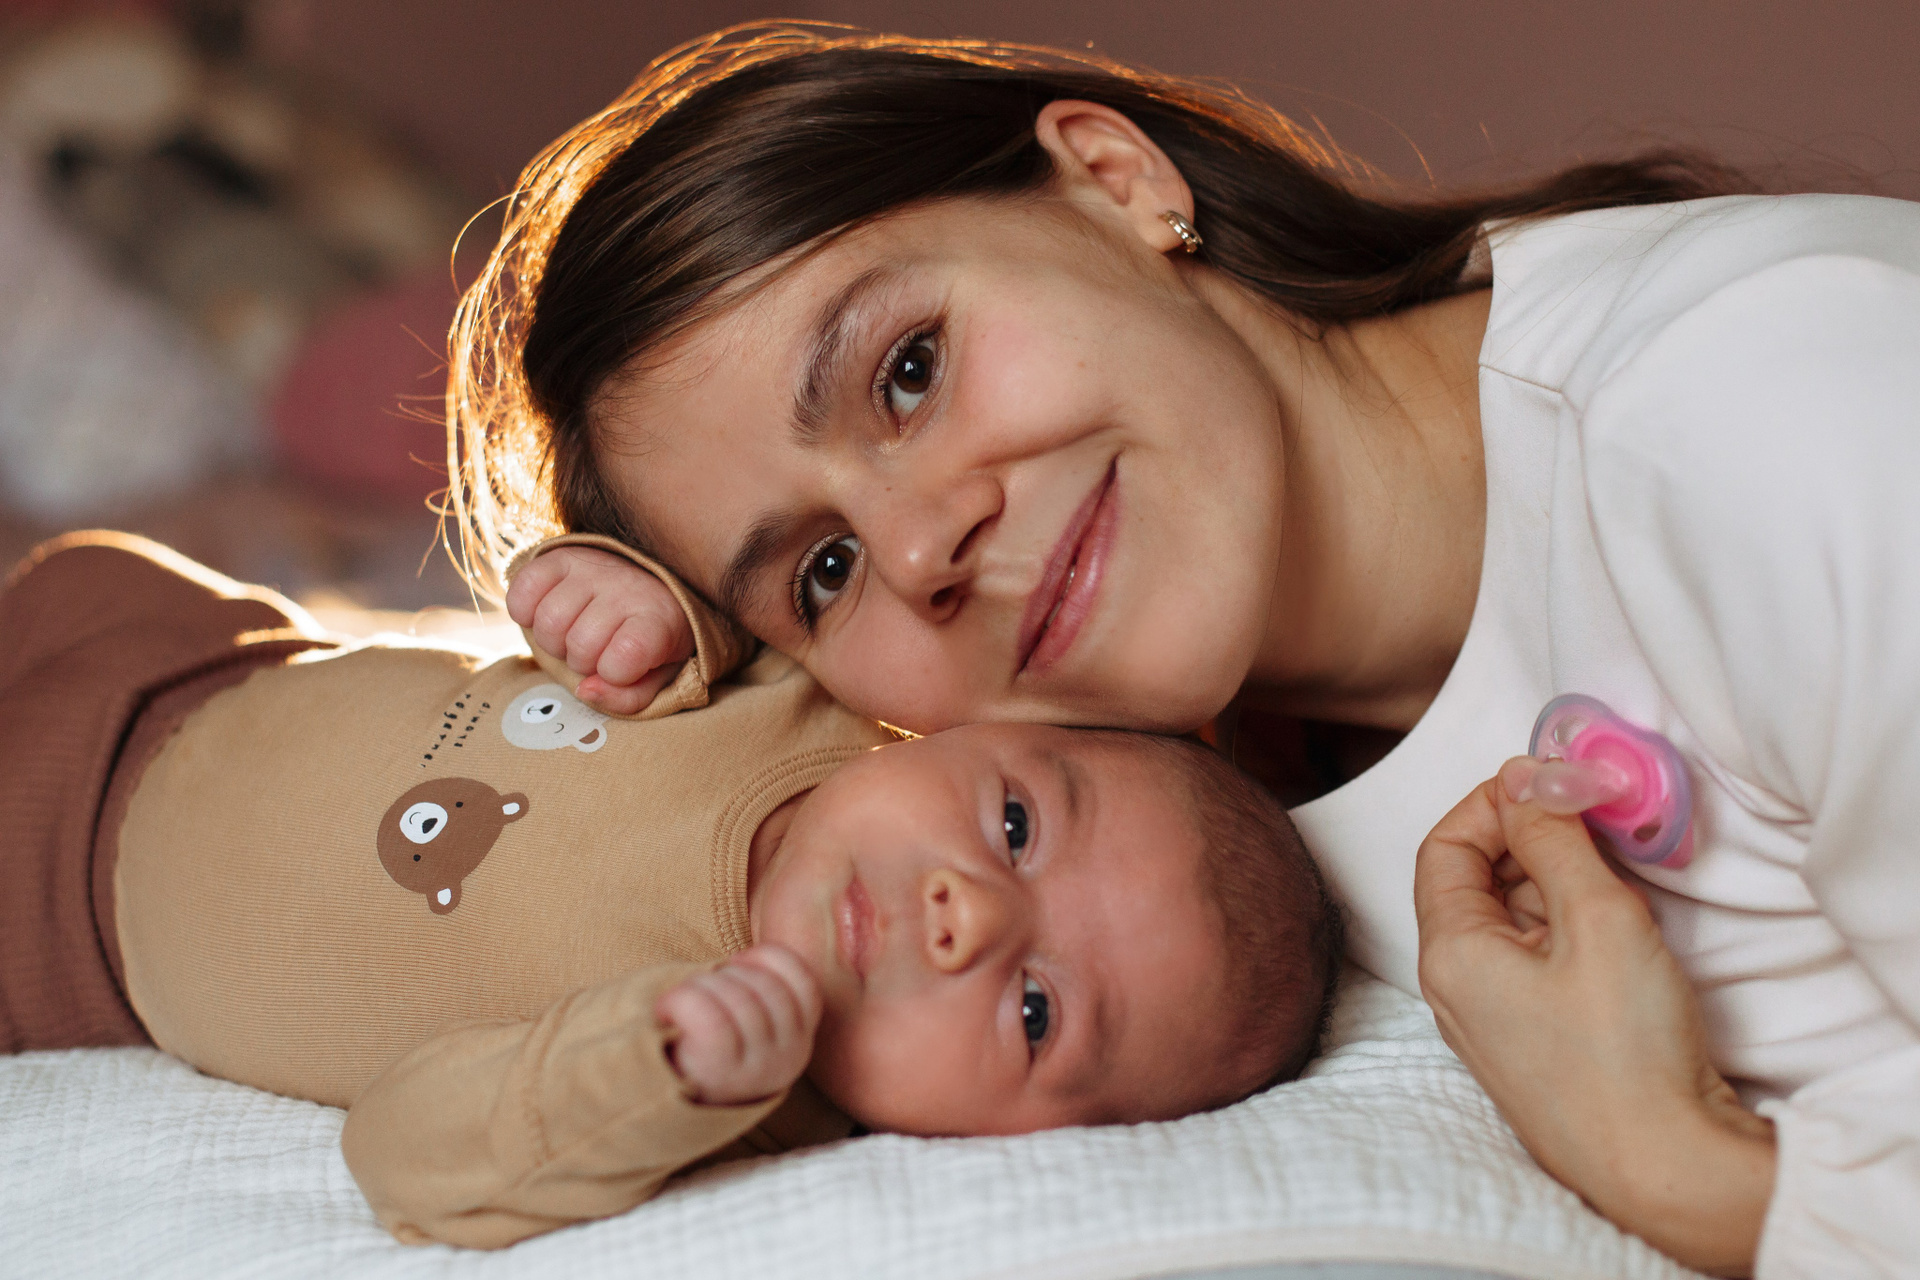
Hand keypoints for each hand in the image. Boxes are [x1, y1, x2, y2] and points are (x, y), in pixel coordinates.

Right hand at [505, 546, 694, 714]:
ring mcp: (592, 569)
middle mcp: (625, 587)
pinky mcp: (559, 557)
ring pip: (549, 623)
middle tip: (595, 652)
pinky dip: (524, 612)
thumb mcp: (656, 677)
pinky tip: (544, 616)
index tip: (621, 668)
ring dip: (554, 642)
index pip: (627, 654)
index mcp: (658, 619)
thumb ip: (629, 697)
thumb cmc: (650, 642)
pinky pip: (522, 591)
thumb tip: (584, 690)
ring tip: (573, 635)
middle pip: (580, 644)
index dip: (614, 673)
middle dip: (582, 662)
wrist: (646, 586)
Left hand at [654, 947, 821, 1105]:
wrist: (656, 1102)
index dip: (761, 960)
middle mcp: (791, 1057)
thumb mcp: (748, 1021)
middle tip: (698, 994)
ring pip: (735, 996)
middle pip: (764, 984)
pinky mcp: (724, 1071)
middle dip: (722, 976)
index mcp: (800, 1039)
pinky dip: (682, 1002)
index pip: (801, 978)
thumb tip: (779, 938)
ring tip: (679, 1007)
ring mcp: (760, 1067)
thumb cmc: (700, 1046)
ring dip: (697, 989)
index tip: (732, 970)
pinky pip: (710, 1016)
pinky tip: (667, 1011)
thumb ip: (764, 990)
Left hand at [1414, 758, 1775, 1276]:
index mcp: (1449, 952)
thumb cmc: (1626, 1049)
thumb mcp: (1596, 916)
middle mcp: (1455, 988)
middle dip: (1534, 839)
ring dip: (1561, 884)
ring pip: (1514, 920)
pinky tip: (1622, 932)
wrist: (1666, 1168)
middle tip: (1600, 822)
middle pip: (1476, 880)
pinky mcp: (1535, 1044)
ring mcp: (1493, 1021)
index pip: (1444, 845)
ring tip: (1621, 880)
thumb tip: (1524, 777)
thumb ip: (1554, 838)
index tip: (1555, 782)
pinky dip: (1573, 929)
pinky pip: (1538, 961)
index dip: (1495, 801)